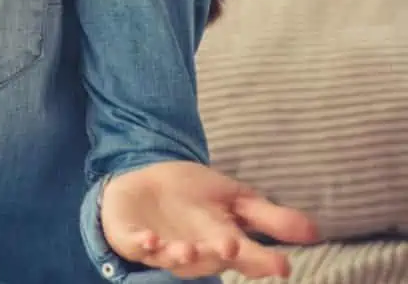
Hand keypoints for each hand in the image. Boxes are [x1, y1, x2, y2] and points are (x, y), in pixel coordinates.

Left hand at [101, 161, 318, 279]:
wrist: (147, 180)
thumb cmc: (195, 194)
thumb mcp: (236, 199)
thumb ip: (270, 217)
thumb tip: (314, 231)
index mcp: (225, 243)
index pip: (249, 258)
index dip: (263, 263)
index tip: (282, 266)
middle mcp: (196, 251)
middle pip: (211, 260)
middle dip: (220, 256)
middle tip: (232, 248)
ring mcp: (162, 247)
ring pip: (174, 259)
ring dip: (181, 255)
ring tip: (189, 249)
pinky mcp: (132, 237)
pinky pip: (135, 246)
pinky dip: (141, 244)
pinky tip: (148, 239)